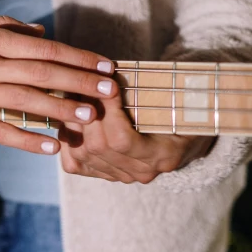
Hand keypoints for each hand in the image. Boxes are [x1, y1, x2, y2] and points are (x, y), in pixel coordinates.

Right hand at [0, 12, 117, 154]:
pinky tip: (51, 146)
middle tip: (108, 92)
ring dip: (61, 111)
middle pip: (43, 75)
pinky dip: (28, 140)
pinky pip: (2, 132)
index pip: (44, 48)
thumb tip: (42, 34)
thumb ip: (4, 24)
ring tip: (88, 118)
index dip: (78, 57)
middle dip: (80, 83)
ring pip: (27, 104)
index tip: (103, 65)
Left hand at [59, 89, 213, 182]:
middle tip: (80, 84)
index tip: (104, 86)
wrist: (182, 138)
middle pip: (99, 147)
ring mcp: (122, 177)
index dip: (108, 112)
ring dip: (73, 123)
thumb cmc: (183, 112)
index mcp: (163, 156)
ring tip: (71, 96)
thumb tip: (129, 75)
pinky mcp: (105, 175)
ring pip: (84, 154)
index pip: (122, 140)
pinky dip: (68, 141)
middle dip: (85, 113)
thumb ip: (163, 94)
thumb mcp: (183, 102)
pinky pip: (75, 164)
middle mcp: (141, 172)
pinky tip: (69, 120)